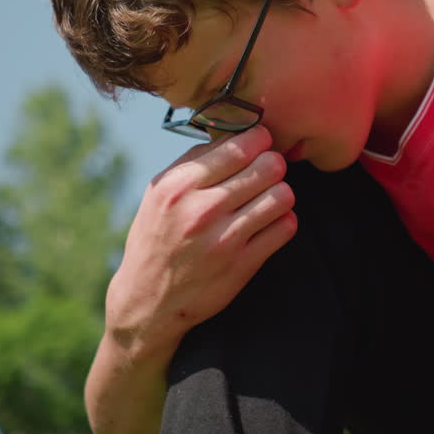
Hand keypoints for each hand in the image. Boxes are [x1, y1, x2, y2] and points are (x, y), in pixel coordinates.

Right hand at [104, 125, 296, 360]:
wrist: (147, 301)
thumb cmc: (157, 238)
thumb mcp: (159, 194)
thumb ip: (194, 162)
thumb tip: (235, 132)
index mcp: (178, 186)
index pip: (238, 146)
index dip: (259, 139)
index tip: (261, 143)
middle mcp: (200, 210)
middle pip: (267, 166)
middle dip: (273, 163)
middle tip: (269, 170)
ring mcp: (223, 239)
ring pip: (281, 195)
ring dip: (281, 193)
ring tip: (270, 197)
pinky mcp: (242, 265)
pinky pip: (285, 228)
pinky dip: (283, 221)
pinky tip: (269, 223)